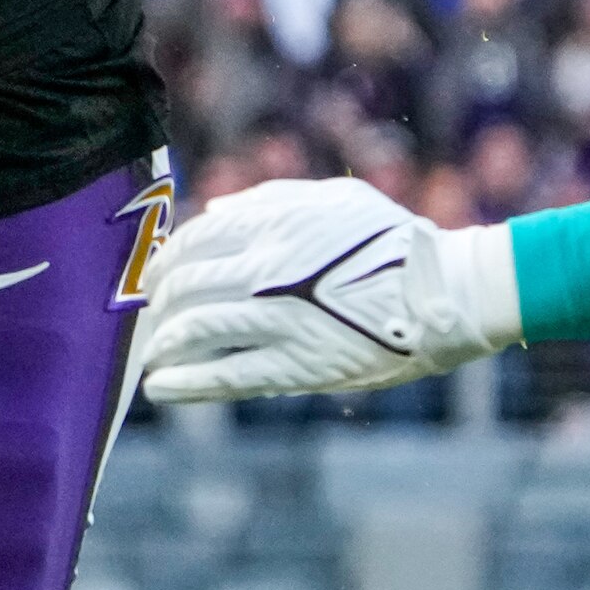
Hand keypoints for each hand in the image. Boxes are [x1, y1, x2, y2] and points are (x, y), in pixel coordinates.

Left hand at [136, 177, 526, 404]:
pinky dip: (187, 383)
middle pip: (187, 285)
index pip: (195, 240)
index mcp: (275, 224)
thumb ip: (270, 201)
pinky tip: (160, 389)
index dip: (165, 261)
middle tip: (144, 319)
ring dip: (163, 345)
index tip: (153, 276)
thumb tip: (214, 210)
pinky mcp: (298, 364)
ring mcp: (280, 319)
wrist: (446, 292)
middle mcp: (268, 268)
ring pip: (197, 329)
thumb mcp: (335, 201)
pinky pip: (228, 375)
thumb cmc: (393, 241)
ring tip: (149, 356)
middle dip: (156, 304)